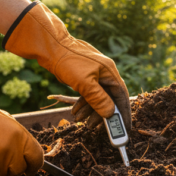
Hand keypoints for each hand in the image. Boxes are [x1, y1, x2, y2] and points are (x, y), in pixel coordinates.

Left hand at [3, 2, 131, 131]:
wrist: (50, 46)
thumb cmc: (68, 62)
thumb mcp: (85, 84)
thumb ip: (99, 99)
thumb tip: (111, 114)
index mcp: (110, 72)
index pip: (121, 96)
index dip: (123, 113)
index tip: (125, 128)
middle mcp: (105, 73)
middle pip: (109, 98)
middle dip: (101, 114)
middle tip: (94, 128)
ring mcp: (95, 74)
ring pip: (97, 97)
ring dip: (89, 110)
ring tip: (78, 120)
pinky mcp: (85, 76)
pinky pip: (88, 93)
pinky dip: (83, 103)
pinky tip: (75, 111)